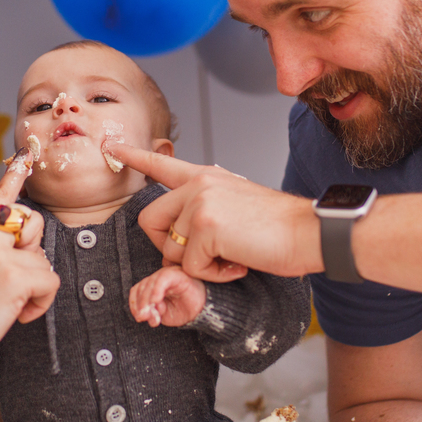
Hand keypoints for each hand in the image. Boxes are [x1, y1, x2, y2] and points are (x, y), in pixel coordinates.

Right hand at [0, 157, 56, 378]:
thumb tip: (13, 248)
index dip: (15, 178)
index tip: (27, 157)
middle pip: (30, 222)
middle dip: (31, 251)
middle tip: (11, 282)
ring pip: (41, 257)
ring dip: (34, 285)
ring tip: (8, 306)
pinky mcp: (13, 275)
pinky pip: (50, 280)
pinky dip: (41, 303)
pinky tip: (18, 316)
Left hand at [106, 143, 320, 281]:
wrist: (311, 231)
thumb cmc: (279, 228)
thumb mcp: (236, 206)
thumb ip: (204, 211)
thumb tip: (179, 238)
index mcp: (205, 176)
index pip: (161, 164)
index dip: (133, 157)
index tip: (110, 147)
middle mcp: (198, 184)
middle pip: (149, 221)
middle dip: (168, 248)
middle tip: (204, 256)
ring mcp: (200, 203)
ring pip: (171, 250)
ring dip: (200, 265)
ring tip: (234, 256)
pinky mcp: (206, 227)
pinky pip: (190, 267)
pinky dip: (214, 275)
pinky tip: (239, 263)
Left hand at [129, 265, 206, 326]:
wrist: (203, 310)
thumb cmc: (184, 309)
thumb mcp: (163, 315)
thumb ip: (151, 313)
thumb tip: (142, 315)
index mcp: (153, 286)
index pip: (136, 291)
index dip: (135, 304)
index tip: (139, 317)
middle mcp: (158, 278)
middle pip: (141, 288)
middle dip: (142, 305)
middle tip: (147, 318)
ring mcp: (167, 274)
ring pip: (149, 284)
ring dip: (149, 302)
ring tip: (156, 315)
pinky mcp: (176, 274)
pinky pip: (162, 280)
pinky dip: (156, 291)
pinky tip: (157, 302)